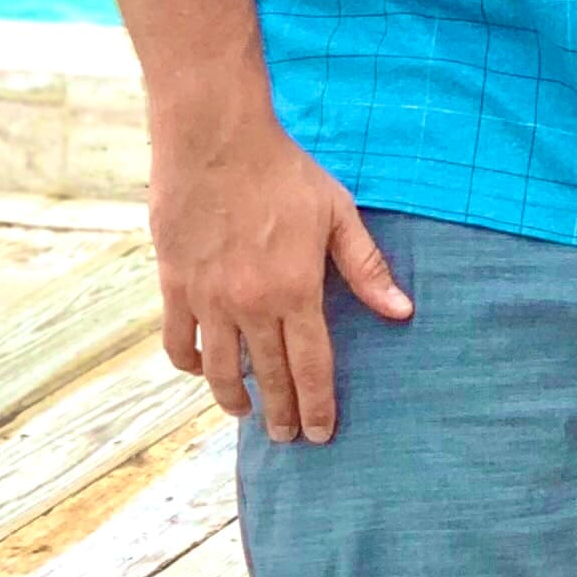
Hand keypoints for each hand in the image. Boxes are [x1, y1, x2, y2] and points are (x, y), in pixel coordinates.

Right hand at [147, 108, 409, 441]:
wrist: (214, 138)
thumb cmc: (281, 171)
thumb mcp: (336, 213)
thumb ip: (366, 268)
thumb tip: (401, 312)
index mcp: (296, 291)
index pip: (311, 367)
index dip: (318, 405)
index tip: (321, 433)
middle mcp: (250, 304)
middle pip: (269, 377)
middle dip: (282, 414)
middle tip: (288, 438)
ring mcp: (208, 298)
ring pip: (220, 369)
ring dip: (234, 399)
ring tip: (246, 414)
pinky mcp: (175, 284)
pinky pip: (178, 341)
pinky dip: (190, 363)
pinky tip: (202, 370)